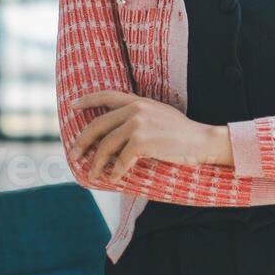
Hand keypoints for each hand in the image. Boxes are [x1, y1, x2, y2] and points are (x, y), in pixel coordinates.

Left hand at [67, 91, 228, 181]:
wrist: (201, 141)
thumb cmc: (182, 132)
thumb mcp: (159, 115)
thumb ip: (139, 116)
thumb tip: (116, 131)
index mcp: (139, 101)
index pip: (107, 95)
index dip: (87, 100)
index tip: (73, 106)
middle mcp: (136, 109)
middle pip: (98, 125)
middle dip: (82, 142)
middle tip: (74, 155)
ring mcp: (138, 125)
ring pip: (106, 145)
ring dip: (96, 163)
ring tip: (93, 174)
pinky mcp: (142, 142)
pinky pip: (120, 160)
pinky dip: (115, 172)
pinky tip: (113, 178)